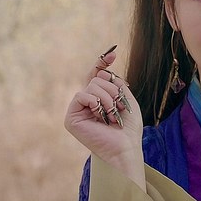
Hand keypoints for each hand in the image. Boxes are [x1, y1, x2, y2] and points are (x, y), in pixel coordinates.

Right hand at [64, 46, 145, 188]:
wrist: (125, 147)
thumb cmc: (128, 128)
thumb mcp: (126, 99)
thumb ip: (116, 83)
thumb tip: (104, 70)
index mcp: (99, 99)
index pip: (97, 75)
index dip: (102, 62)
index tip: (113, 54)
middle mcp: (86, 103)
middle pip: (97, 78)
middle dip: (113, 90)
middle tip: (119, 107)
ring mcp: (78, 110)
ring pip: (92, 85)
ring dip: (108, 98)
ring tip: (113, 116)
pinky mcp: (71, 118)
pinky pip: (82, 95)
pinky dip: (96, 102)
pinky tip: (101, 115)